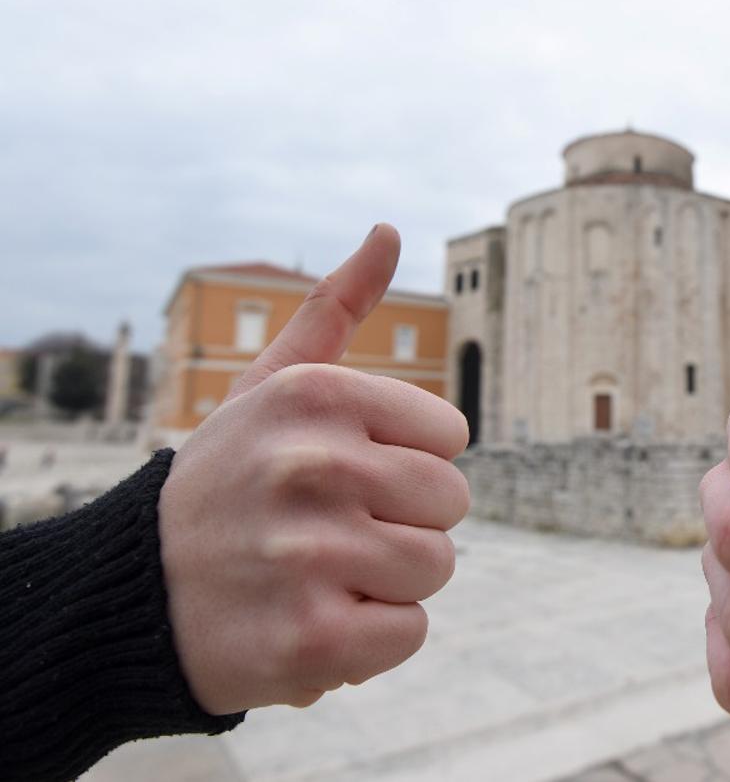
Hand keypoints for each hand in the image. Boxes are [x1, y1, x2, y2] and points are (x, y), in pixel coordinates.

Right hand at [158, 225, 469, 714]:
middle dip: (403, 521)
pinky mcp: (309, 642)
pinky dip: (371, 638)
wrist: (134, 593)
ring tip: (317, 573)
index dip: (406, 461)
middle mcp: (312, 466)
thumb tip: (389, 230)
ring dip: (388, 580)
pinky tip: (311, 620)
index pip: (451, 435)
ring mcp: (308, 557)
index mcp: (315, 395)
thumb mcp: (269, 386)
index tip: (346, 475)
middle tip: (329, 529)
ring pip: (436, 568)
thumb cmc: (228, 481)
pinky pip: (410, 632)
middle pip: (452, 503)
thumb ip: (336, 308)